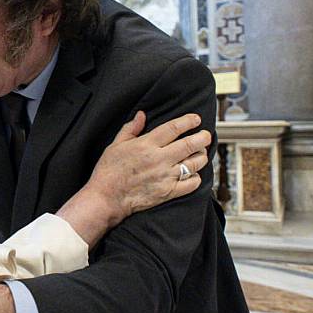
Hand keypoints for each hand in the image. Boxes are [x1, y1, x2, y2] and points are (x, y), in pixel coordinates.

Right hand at [82, 111, 210, 227]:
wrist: (106, 198)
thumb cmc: (108, 171)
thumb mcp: (115, 145)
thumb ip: (130, 128)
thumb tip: (141, 115)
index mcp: (146, 144)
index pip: (174, 128)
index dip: (188, 121)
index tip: (195, 119)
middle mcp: (159, 159)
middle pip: (191, 144)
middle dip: (203, 137)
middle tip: (205, 135)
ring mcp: (166, 176)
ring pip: (195, 163)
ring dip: (202, 156)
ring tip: (201, 153)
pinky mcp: (168, 192)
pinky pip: (192, 184)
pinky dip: (196, 177)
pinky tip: (193, 173)